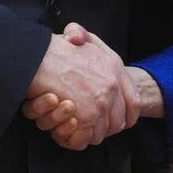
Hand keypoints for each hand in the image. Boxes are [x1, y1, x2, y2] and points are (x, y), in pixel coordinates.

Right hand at [26, 23, 138, 149]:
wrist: (38, 58)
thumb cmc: (53, 49)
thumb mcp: (75, 34)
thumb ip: (83, 36)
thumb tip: (77, 39)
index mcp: (114, 67)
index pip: (133, 102)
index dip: (127, 114)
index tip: (121, 120)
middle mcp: (112, 87)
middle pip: (118, 121)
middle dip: (106, 127)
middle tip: (91, 126)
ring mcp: (101, 104)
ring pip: (101, 133)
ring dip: (88, 133)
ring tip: (74, 126)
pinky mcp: (87, 117)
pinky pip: (86, 138)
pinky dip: (76, 138)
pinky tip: (66, 130)